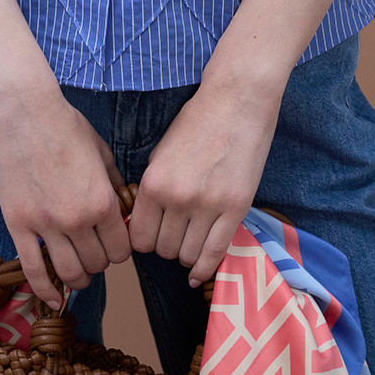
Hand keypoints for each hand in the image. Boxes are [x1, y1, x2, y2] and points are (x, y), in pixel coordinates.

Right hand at [0, 77, 130, 310]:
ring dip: (77, 279)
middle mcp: (77, 219)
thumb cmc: (66, 127)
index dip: (119, 251)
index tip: (113, 245)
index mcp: (103, 202)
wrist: (24, 113)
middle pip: (97, 264)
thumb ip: (115, 185)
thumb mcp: (103, 153)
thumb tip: (125, 209)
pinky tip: (51, 299)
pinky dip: (44, 289)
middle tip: (94, 254)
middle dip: (99, 262)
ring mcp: (45, 225)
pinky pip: (33, 269)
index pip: (121, 250)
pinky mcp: (18, 224)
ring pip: (69, 272)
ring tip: (77, 274)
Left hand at [127, 71, 281, 286]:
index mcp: (153, 183)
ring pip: (188, 255)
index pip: (138, 238)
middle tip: (174, 235)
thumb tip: (144, 224)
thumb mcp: (160, 154)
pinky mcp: (236, 208)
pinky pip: (217, 252)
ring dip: (187, 254)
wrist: (236, 101)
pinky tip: (200, 273)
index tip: (152, 235)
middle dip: (166, 247)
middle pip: (163, 250)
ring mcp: (208, 206)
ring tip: (191, 241)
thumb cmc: (196, 122)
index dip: (144, 241)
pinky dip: (206, 267)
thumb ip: (151, 190)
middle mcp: (178, 199)